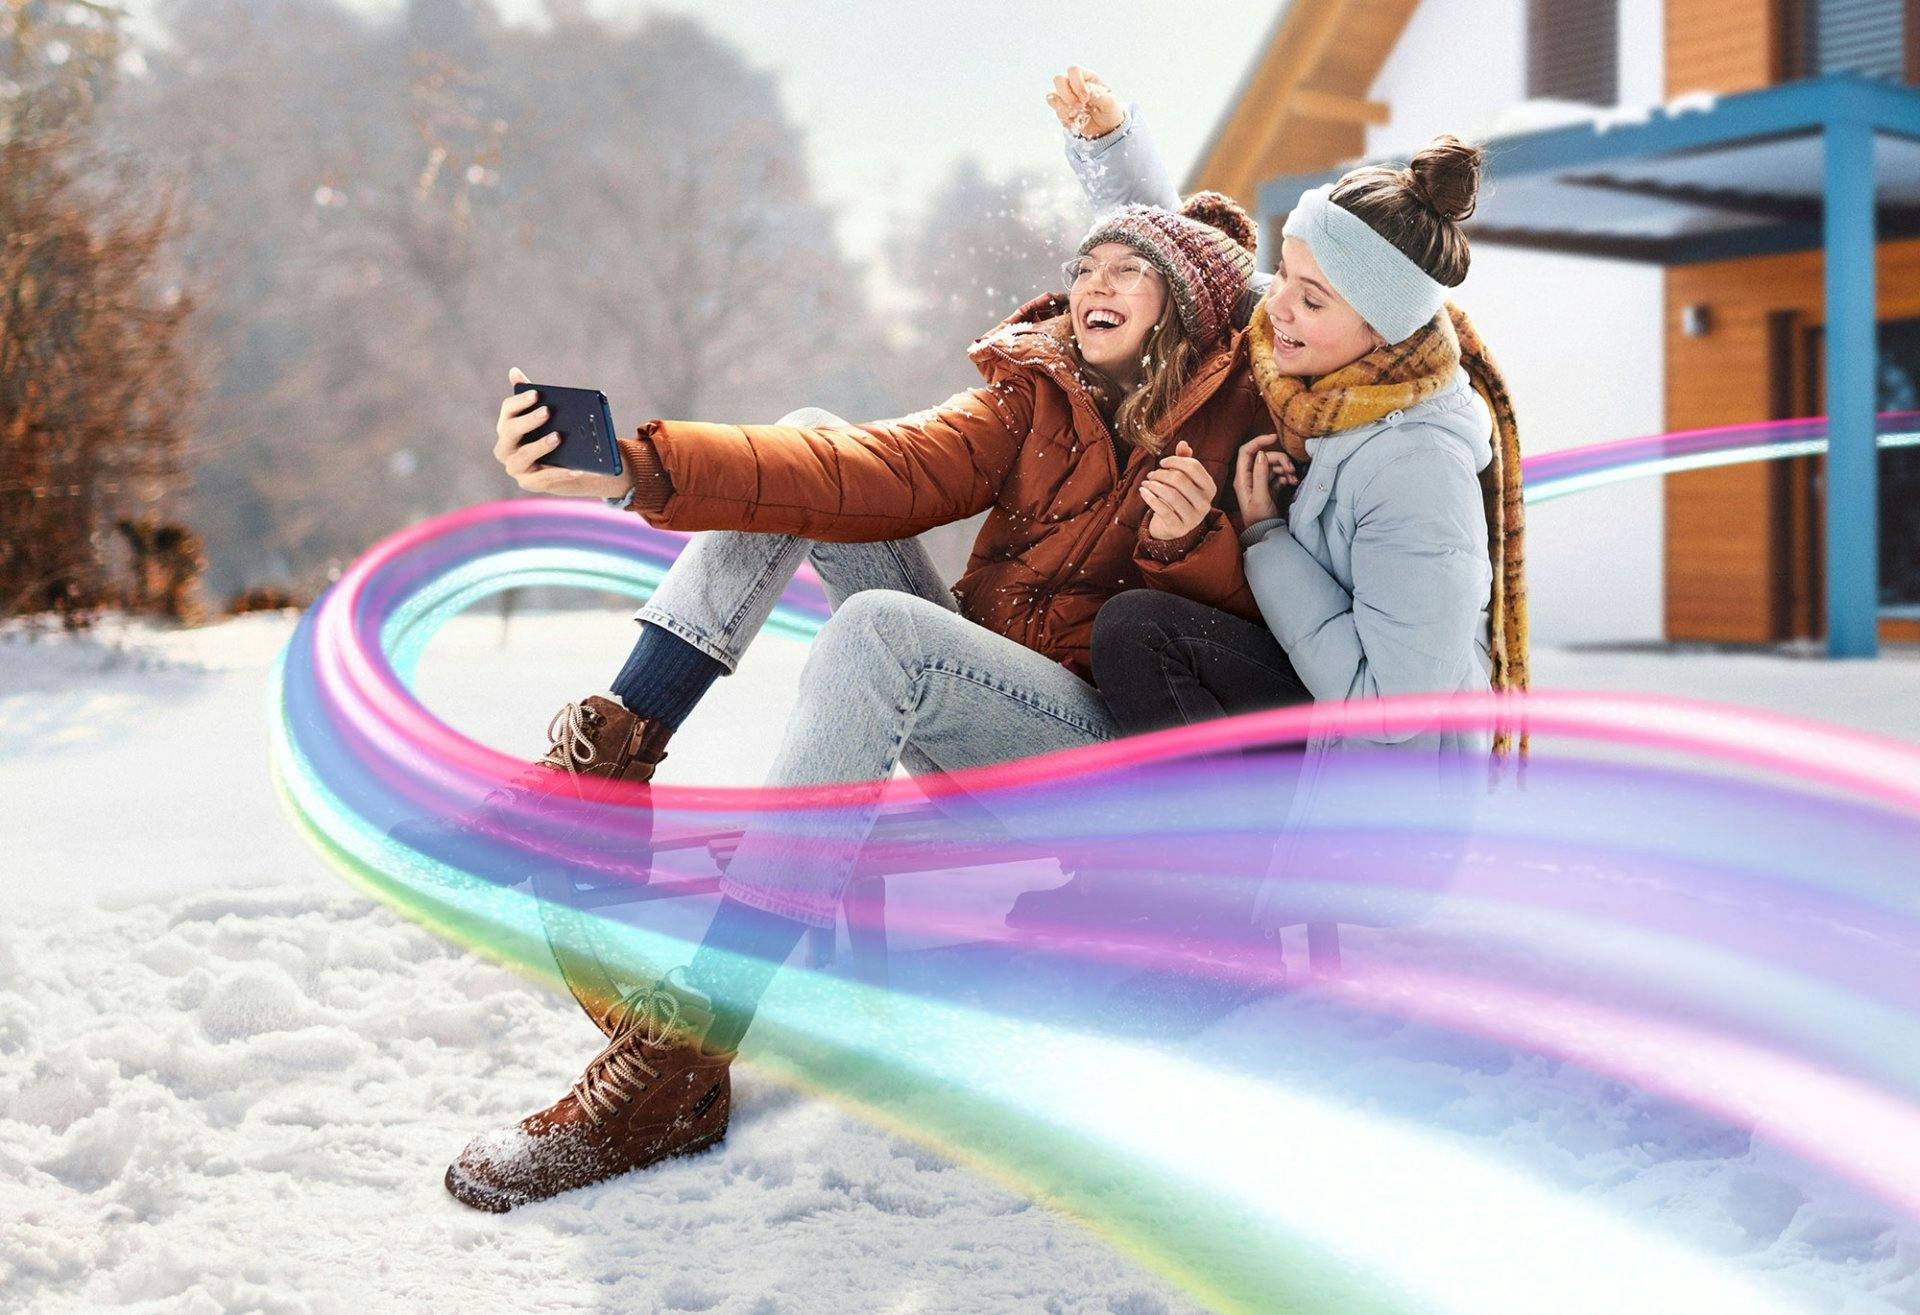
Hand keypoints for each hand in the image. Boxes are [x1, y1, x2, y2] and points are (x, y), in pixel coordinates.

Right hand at [494, 366, 634, 499]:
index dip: (520, 401)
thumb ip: (531, 396)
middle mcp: (504, 447)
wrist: (560, 467)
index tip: (536, 393)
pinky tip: (576, 467)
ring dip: (540, 446)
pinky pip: (543, 478)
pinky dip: (559, 472)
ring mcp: (514, 467)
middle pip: (510, 431)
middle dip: (528, 421)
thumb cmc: (548, 435)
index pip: (507, 410)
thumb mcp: (544, 417)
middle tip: (547, 412)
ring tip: (558, 437)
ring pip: (523, 455)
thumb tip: (514, 371)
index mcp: (506, 426)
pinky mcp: (528, 483)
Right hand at [1046, 65, 1124, 138]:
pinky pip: (1054, 110)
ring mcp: (1065, 95)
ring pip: (1052, 95)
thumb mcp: (1110, 102)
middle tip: (1080, 107)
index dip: (1077, 84)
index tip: (1086, 98)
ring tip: (1077, 115)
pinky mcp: (1060, 108)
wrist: (1105, 128)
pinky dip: (1063, 117)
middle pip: (1058, 79)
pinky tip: (1074, 120)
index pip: (1073, 70)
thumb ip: (1098, 95)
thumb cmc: (1109, 110)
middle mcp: (1073, 83)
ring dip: (1064, 108)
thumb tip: (1084, 93)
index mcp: (1086, 76)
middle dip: (1067, 96)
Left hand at [1139, 440, 1215, 540]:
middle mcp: (1205, 503)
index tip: (1162, 463)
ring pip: (1171, 494)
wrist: (1174, 526)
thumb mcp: (1184, 479)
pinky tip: (1143, 491)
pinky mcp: (1179, 528)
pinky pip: (1162, 509)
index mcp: (1210, 488)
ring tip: (1146, 483)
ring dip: (1154, 485)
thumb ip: (1184, 461)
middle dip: (1162, 474)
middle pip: (1180, 480)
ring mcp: (1193, 518)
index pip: (1193, 467)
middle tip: (1151, 474)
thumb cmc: (1179, 496)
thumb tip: (1183, 443)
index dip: (1175, 461)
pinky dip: (1149, 498)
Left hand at [1233, 433, 1299, 523]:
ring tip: (1294, 479)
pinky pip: (1278, 475)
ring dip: (1285, 469)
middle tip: (1292, 470)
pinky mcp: (1269, 488)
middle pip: (1264, 458)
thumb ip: (1260, 475)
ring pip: (1273, 466)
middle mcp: (1249, 478)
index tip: (1274, 437)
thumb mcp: (1260, 497)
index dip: (1258, 441)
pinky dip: (1286, 477)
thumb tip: (1262, 454)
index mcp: (1242, 478)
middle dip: (1279, 460)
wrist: (1266, 534)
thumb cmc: (1259, 519)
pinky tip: (1293, 483)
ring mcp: (1260, 482)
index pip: (1246, 452)